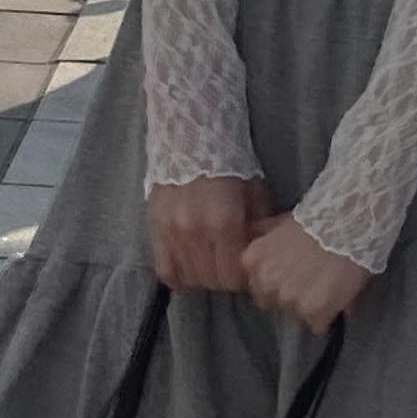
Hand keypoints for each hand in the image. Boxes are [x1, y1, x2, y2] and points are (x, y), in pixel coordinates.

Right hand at [149, 174, 266, 295]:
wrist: (191, 137)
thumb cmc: (230, 163)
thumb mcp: (256, 192)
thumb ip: (259, 228)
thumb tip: (261, 256)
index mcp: (224, 223)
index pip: (233, 275)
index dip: (244, 279)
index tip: (248, 271)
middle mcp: (195, 232)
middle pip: (212, 280)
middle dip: (226, 279)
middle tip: (233, 268)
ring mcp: (171, 232)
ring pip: (189, 277)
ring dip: (205, 278)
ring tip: (214, 266)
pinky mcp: (155, 228)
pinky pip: (165, 270)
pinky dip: (180, 276)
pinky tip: (191, 269)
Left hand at [241, 211, 371, 335]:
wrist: (349, 225)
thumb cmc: (319, 219)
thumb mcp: (280, 222)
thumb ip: (264, 236)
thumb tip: (254, 237)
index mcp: (253, 261)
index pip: (258, 288)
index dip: (278, 284)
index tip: (294, 277)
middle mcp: (265, 283)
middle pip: (275, 305)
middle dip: (291, 298)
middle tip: (313, 283)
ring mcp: (288, 299)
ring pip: (297, 316)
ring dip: (311, 308)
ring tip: (329, 290)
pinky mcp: (312, 312)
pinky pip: (318, 326)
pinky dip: (328, 317)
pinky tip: (338, 300)